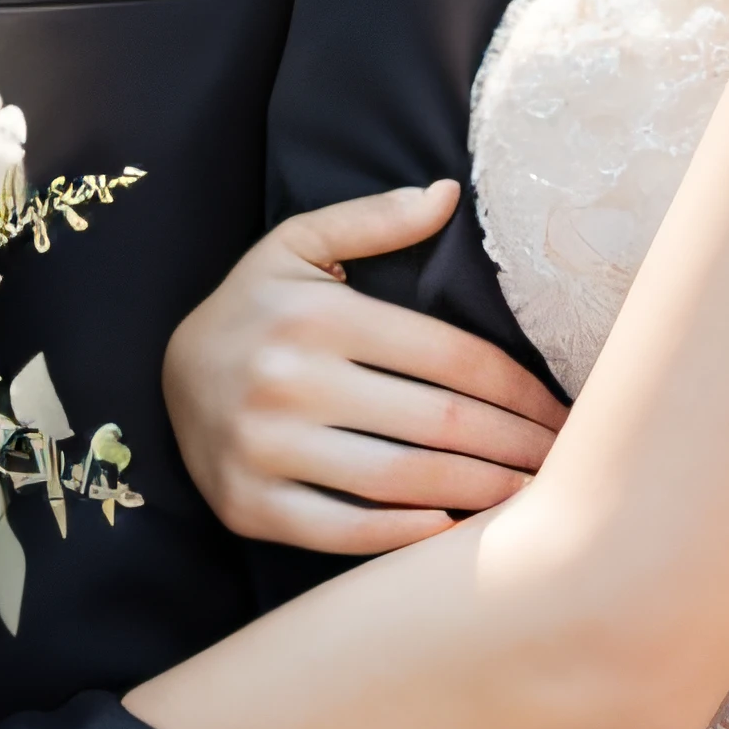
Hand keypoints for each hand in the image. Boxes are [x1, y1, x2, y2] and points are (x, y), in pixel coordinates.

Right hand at [163, 180, 566, 556]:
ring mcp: (265, 446)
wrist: (163, 373)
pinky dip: (404, 536)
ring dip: (480, 494)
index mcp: (318, 314)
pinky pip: (343, 530)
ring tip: (531, 500)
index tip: (562, 411)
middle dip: (516, 446)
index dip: (519, 389)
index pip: (449, 356)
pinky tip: (454, 529)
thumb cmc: (256, 307)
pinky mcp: (248, 503)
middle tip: (565, 463)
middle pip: (438, 422)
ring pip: (402, 480)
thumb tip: (448, 193)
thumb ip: (373, 219)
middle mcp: (288, 378)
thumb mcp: (299, 245)